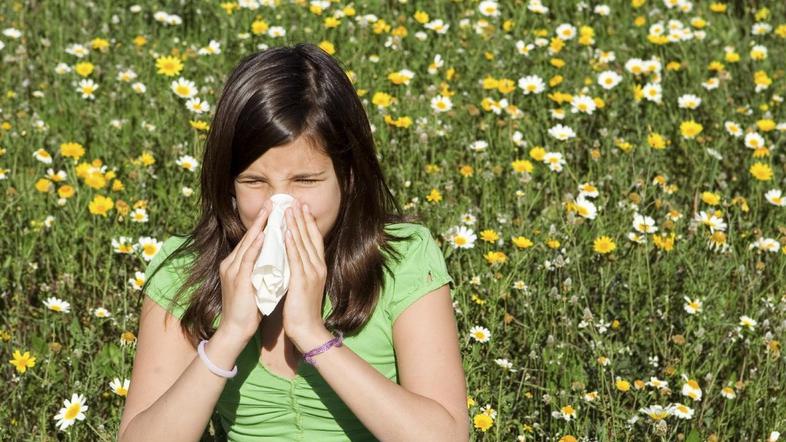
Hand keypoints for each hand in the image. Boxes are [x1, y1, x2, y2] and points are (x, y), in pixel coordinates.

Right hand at [217, 200, 271, 341]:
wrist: (235, 330)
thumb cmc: (248, 309)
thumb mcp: (255, 283)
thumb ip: (261, 269)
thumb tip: (275, 257)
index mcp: (236, 264)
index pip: (252, 240)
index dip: (263, 224)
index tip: (275, 210)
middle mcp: (231, 263)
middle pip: (249, 237)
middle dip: (262, 219)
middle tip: (274, 202)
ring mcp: (233, 270)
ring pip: (248, 244)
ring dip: (260, 226)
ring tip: (271, 211)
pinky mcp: (237, 280)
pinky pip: (247, 259)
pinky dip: (255, 246)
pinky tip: (263, 235)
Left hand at [281, 199, 328, 349]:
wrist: (307, 330)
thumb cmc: (303, 311)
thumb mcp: (304, 285)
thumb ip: (301, 270)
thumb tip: (294, 257)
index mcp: (319, 268)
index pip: (315, 240)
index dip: (309, 223)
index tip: (303, 207)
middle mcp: (318, 267)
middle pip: (311, 237)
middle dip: (303, 218)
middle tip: (296, 201)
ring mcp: (311, 273)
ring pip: (303, 244)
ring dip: (296, 225)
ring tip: (290, 209)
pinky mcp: (302, 281)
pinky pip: (296, 258)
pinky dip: (292, 243)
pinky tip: (287, 232)